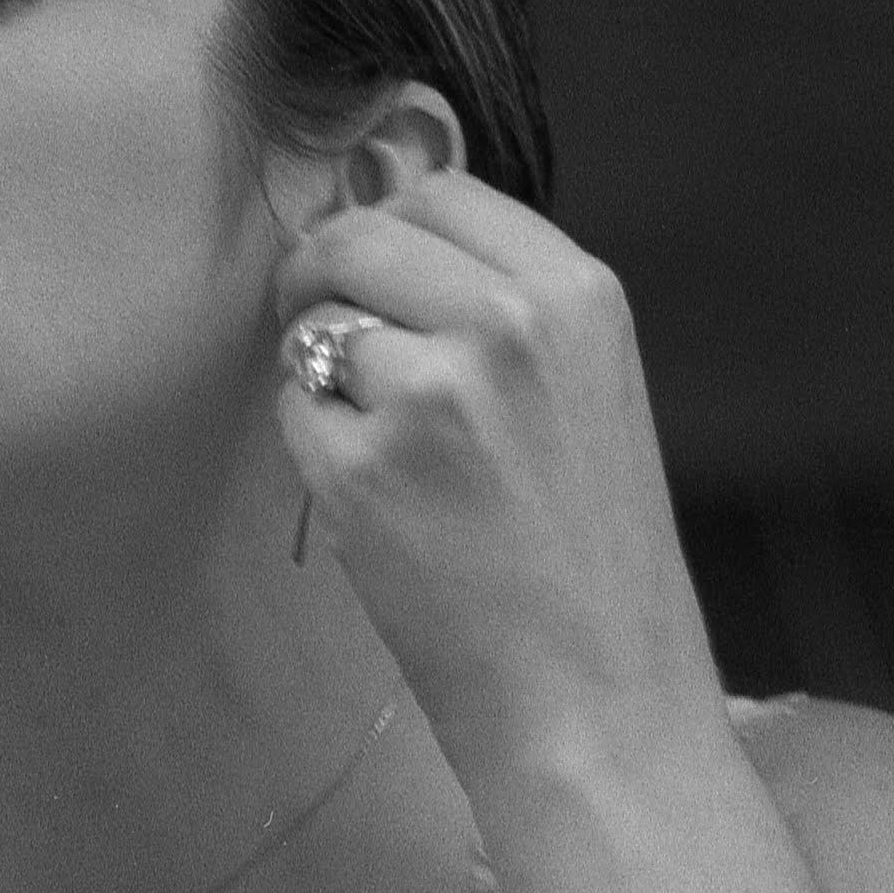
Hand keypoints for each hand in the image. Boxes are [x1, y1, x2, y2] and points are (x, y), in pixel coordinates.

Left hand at [273, 172, 727, 785]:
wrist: (599, 699)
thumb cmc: (593, 557)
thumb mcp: (588, 391)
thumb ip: (503, 307)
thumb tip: (382, 229)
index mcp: (579, 294)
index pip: (443, 193)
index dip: (386, 226)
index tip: (367, 266)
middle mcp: (507, 323)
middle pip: (360, 237)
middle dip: (322, 274)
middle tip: (318, 324)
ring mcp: (429, 392)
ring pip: (317, 326)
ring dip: (322, 374)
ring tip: (388, 450)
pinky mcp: (361, 467)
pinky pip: (294, 412)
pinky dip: (315, 450)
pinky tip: (380, 507)